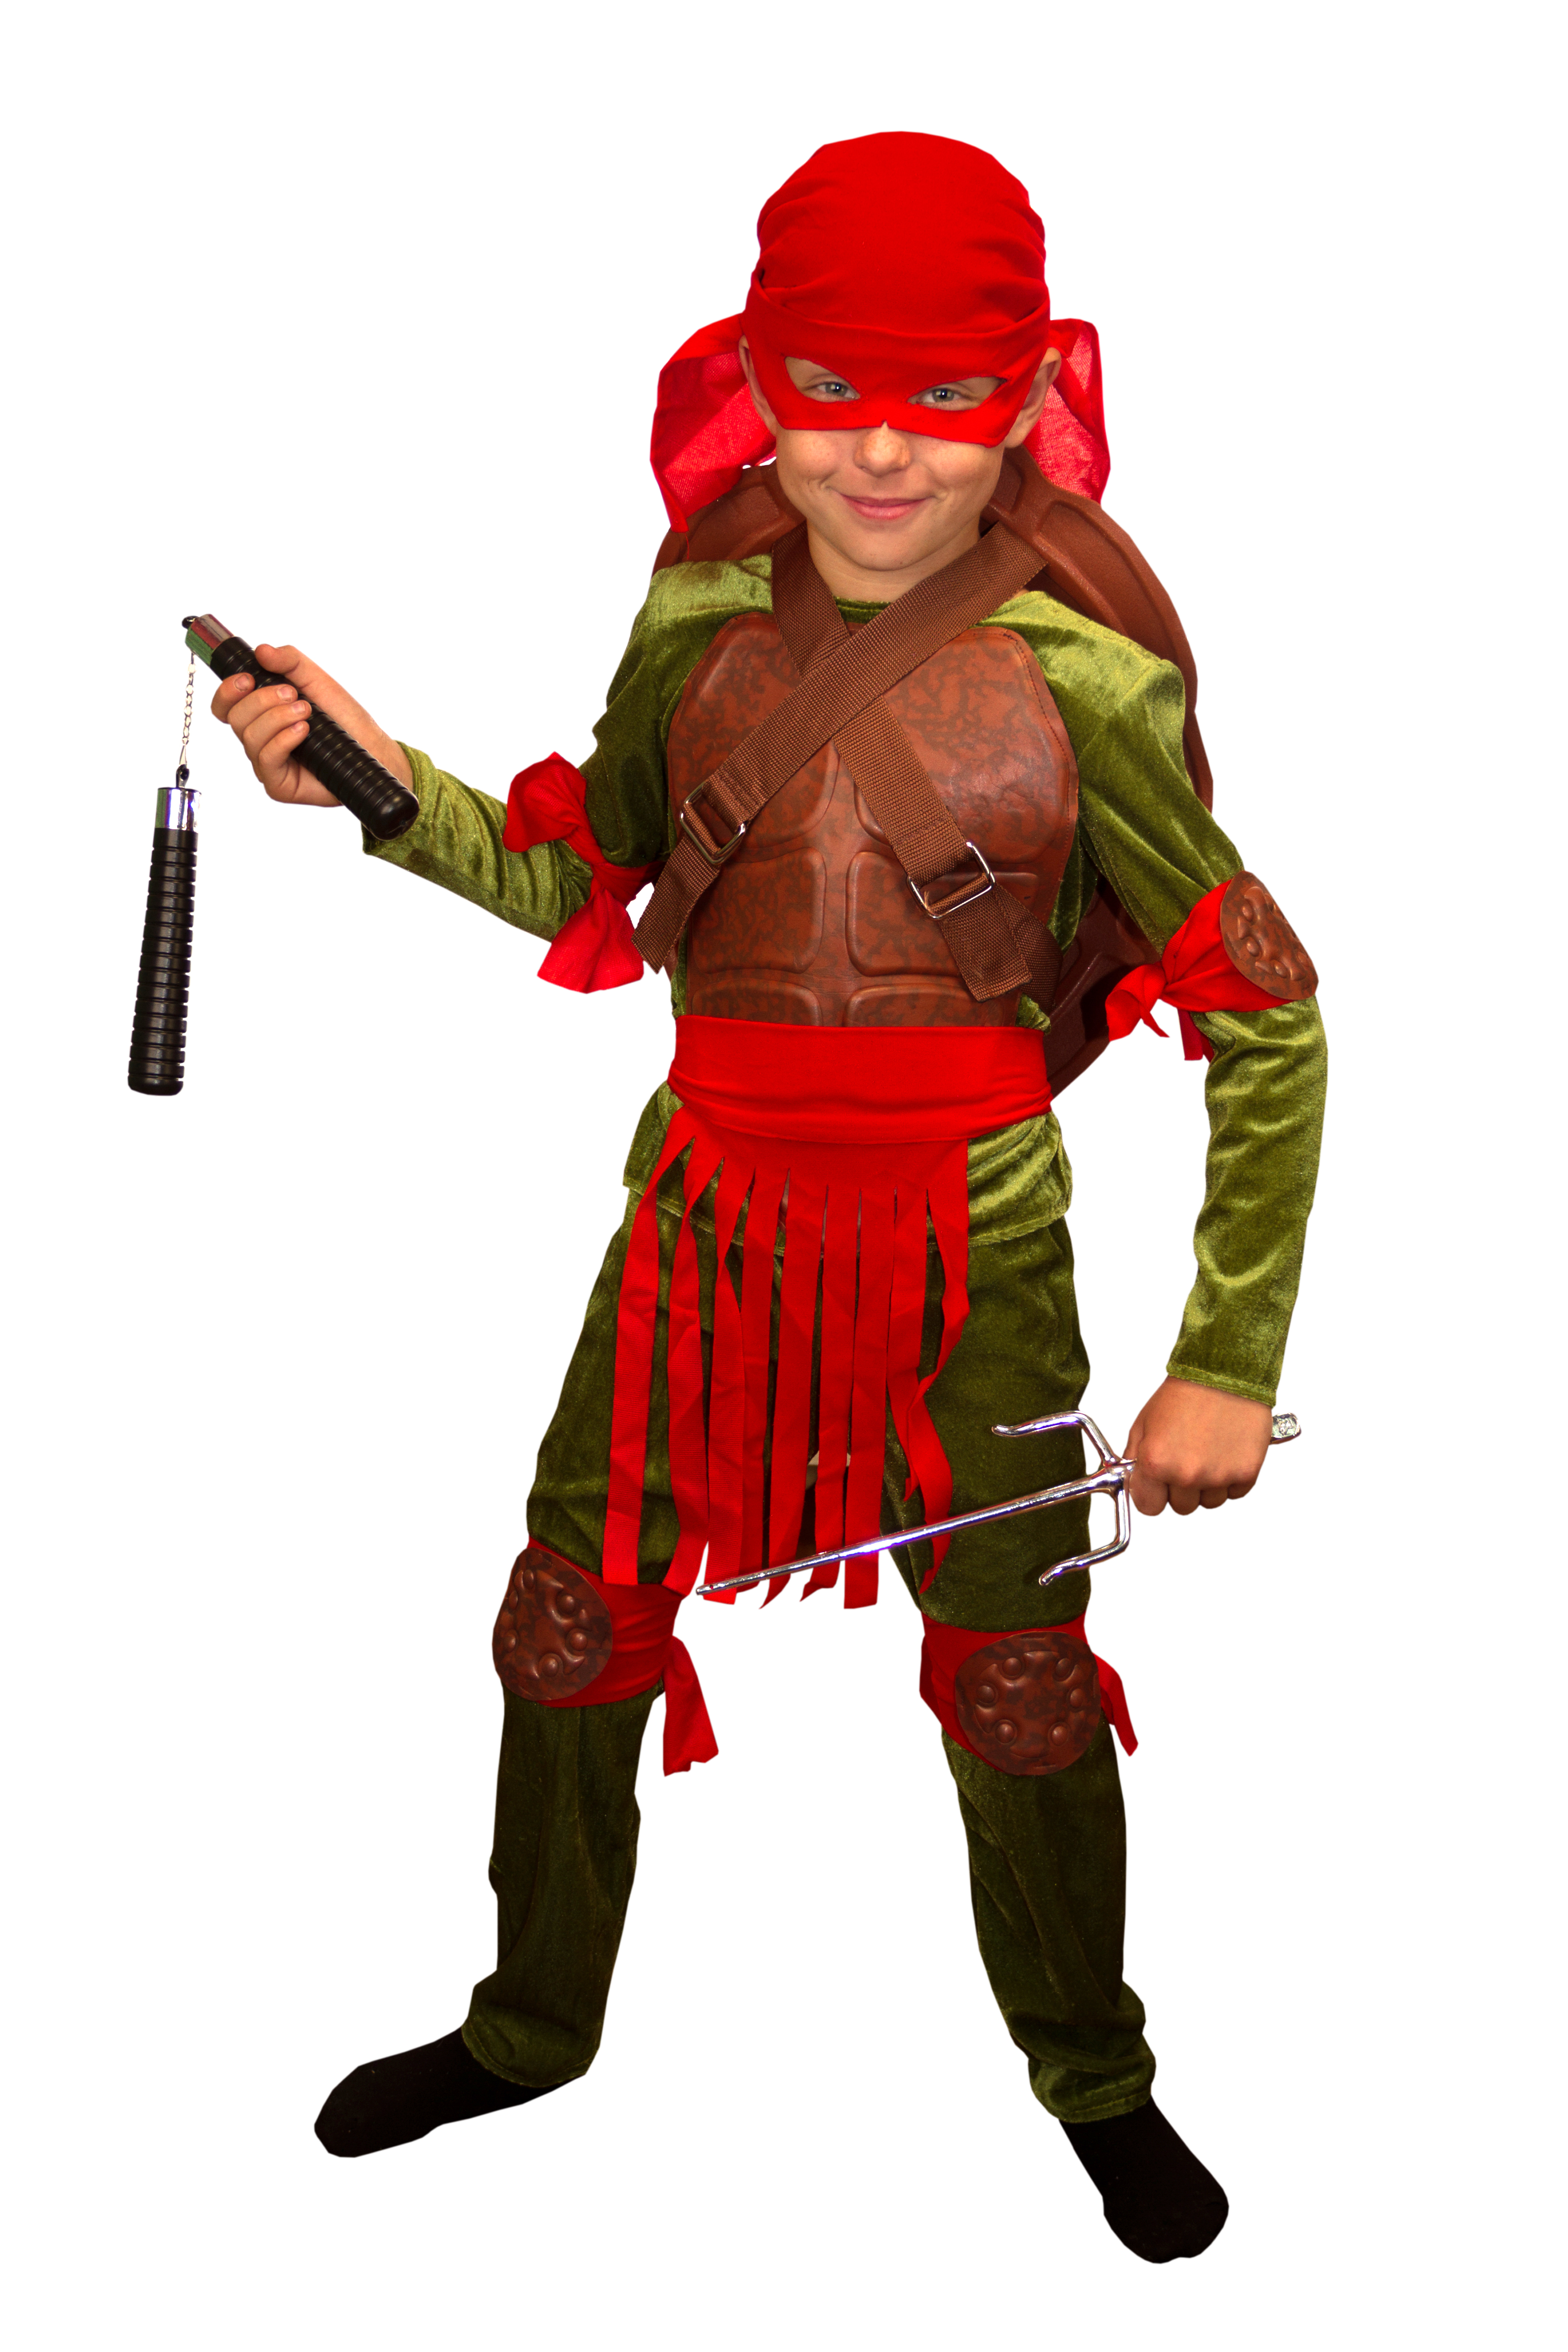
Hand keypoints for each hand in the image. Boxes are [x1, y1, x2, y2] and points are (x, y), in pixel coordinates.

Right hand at [209, 643, 413, 807]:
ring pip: (249, 737)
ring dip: (278, 718)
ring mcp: (267, 763)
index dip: (228, 691)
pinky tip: (303, 731)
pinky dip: (283, 740)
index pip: (225, 706)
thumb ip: (288, 661)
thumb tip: (261, 651)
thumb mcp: (314, 679)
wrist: (369, 745)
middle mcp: (259, 739)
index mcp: (260, 715)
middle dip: (263, 700)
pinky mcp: (279, 785)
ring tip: (306, 712)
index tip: (248, 679)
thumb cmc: (341, 716)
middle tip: (294, 695)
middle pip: (236, 718)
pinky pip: (266, 760)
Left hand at [1124, 1378, 1273, 1516]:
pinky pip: (1234, 1493)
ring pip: (1209, 1502)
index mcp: (1156, 1463)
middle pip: (1181, 1507)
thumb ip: (1136, 1458)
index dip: (1151, 1494)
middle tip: (1185, 1459)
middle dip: (1180, 1488)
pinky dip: (1231, 1478)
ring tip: (1208, 1451)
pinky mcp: (1246, 1473)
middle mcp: (1187, 1475)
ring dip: (1207, 1485)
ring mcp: (1218, 1477)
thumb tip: (1134, 1482)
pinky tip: (1226, 1452)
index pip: (1148, 1507)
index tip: (1156, 1484)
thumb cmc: (1185, 1393)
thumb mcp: (1144, 1423)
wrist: (1224, 1372)